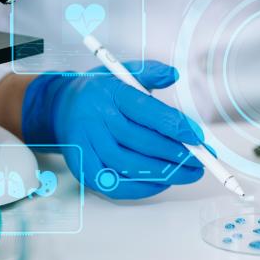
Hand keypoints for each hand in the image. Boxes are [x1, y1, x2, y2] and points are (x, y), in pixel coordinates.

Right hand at [21, 61, 203, 198]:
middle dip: (175, 154)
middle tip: (200, 160)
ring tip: (188, 173)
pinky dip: (141, 188)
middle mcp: (95, 119)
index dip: (174, 126)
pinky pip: (114, 184)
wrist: (59, 107)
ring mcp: (87, 146)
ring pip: (128, 165)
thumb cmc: (99, 91)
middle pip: (140, 141)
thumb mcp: (121, 72)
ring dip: (163, 173)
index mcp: (109, 93)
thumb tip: (173, 74)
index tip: (197, 138)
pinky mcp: (82, 168)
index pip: (146, 111)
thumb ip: (149, 72)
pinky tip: (162, 183)